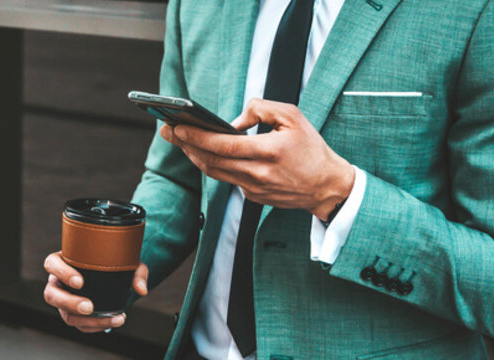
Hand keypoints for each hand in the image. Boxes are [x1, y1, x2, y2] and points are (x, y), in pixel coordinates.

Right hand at [42, 252, 148, 332]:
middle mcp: (58, 282)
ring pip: (65, 314)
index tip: (80, 282)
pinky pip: (78, 325)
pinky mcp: (72, 314)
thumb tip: (141, 289)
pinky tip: (112, 323)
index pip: (51, 264)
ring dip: (86, 320)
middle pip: (51, 295)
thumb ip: (136, 272)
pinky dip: (95, 326)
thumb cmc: (112, 261)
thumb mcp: (126, 262)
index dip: (62, 273)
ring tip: (110, 320)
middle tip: (90, 307)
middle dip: (69, 303)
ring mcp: (63, 300)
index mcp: (63, 261)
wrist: (112, 274)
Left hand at [160, 98, 355, 219]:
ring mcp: (254, 188)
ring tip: (179, 140)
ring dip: (194, 156)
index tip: (178, 126)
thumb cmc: (311, 148)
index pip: (223, 145)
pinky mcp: (253, 197)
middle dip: (185, 144)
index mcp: (269, 152)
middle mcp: (258, 173)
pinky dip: (212, 164)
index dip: (196, 136)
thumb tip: (234, 120)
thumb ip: (262, 109)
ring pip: (214, 172)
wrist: (326, 186)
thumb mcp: (293, 117)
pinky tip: (203, 152)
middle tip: (167, 130)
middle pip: (211, 160)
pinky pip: (227, 178)